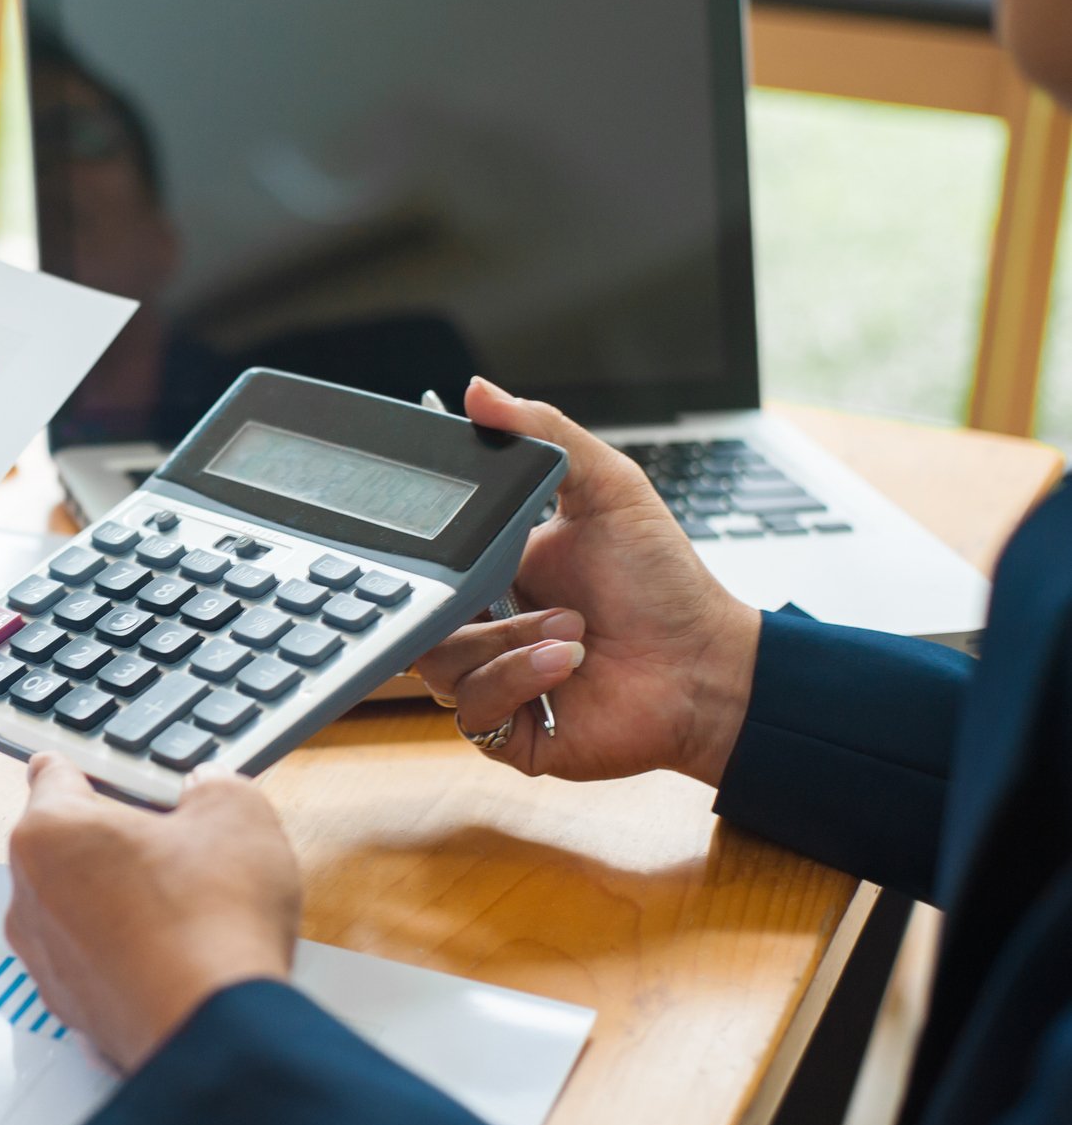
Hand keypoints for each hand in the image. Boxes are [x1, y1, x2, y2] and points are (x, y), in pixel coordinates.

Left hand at [4, 754, 299, 1070]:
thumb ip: (214, 785)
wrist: (216, 1030)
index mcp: (51, 831)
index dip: (84, 765)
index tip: (88, 766)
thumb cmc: (211, 927)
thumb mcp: (238, 816)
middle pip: (65, 844)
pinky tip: (172, 953)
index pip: (52, 774)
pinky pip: (92, 960)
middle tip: (172, 842)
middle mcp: (29, 893)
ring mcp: (44, 957)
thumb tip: (210, 788)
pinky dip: (122, 953)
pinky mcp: (68, 1005)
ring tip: (181, 906)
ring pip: (75, 905)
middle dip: (112, 840)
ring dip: (115, 899)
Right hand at [411, 378, 760, 786]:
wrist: (708, 668)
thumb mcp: (608, 488)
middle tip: (520, 587)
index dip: (425, 554)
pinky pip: (471, 707)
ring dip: (509, 641)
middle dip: (469, 600)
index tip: (447, 537)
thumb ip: (545, 432)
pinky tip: (565, 664)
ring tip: (571, 628)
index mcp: (491, 572)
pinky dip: (516, 678)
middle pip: (417, 615)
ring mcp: (491, 681)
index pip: (425, 564)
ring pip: (439, 662)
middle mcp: (484, 629)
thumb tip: (479, 391)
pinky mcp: (506, 733)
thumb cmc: (665, 586)